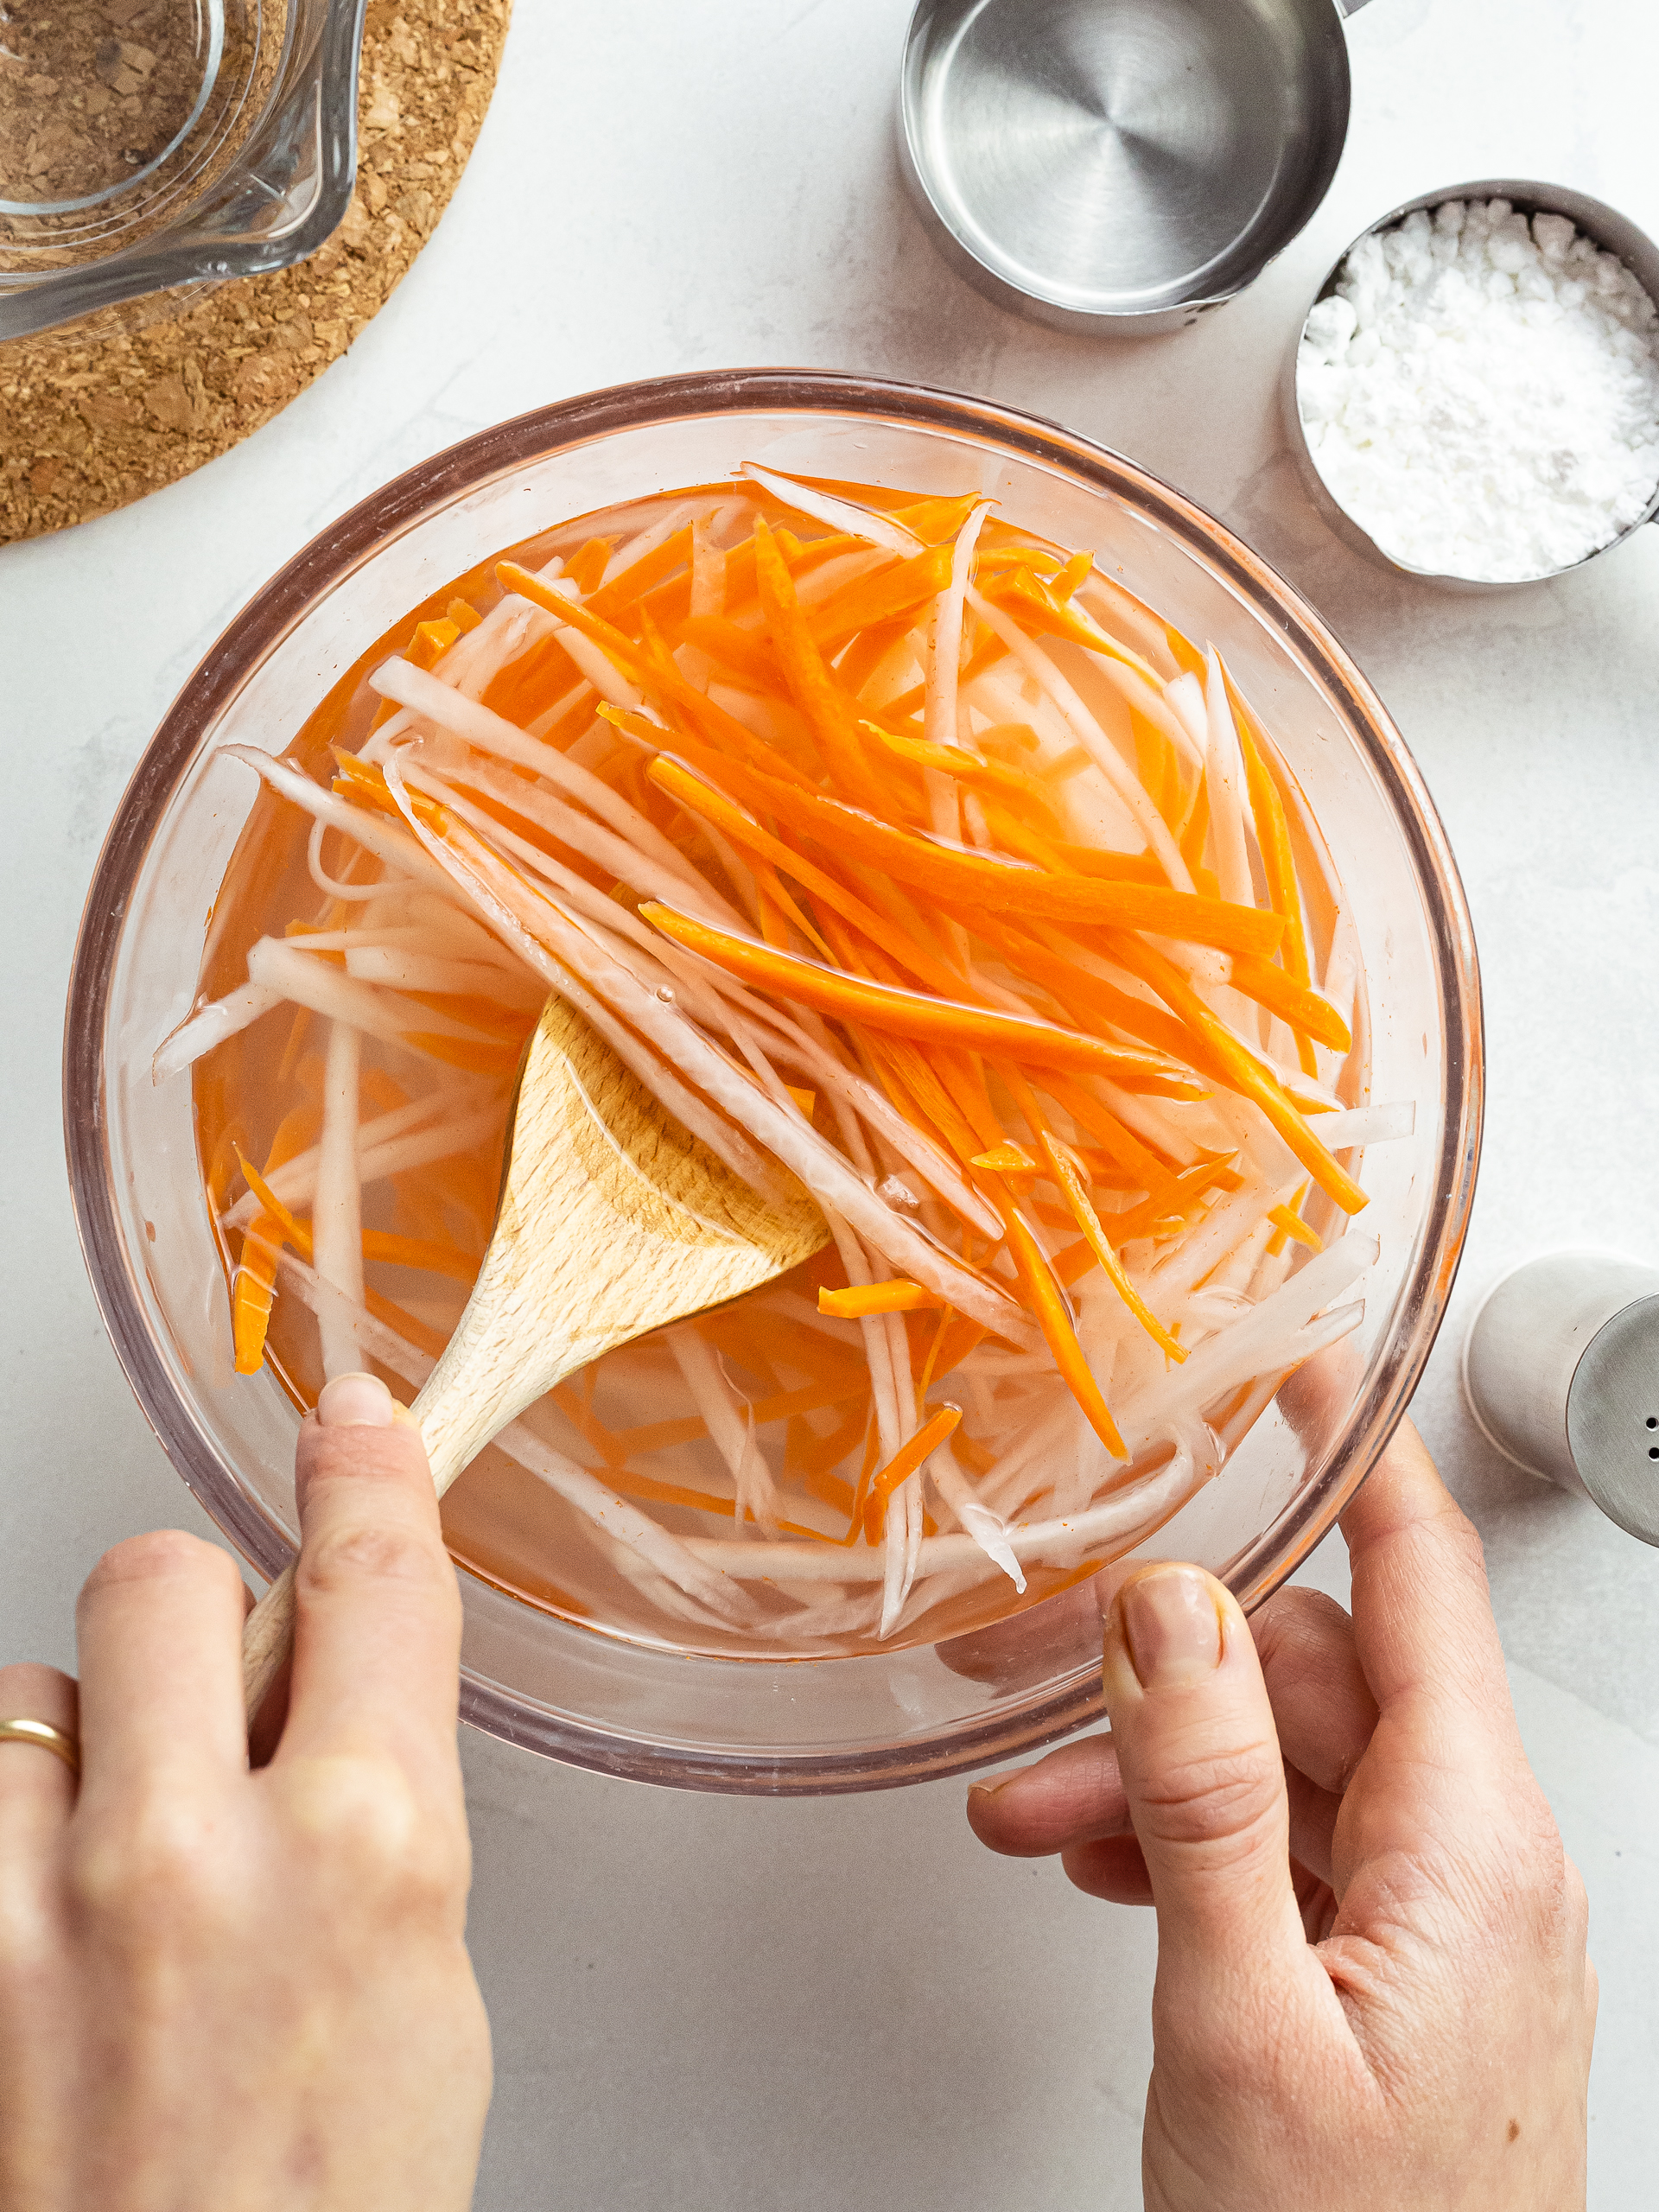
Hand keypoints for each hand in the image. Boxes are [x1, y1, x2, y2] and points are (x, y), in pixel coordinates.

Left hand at [0, 1372, 490, 2211]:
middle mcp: (193, 1861)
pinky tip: (39, 1931)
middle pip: (155, 1574)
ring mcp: (36, 1923)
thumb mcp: (425, 1992)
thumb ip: (377, 1808)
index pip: (372, 1579)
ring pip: (22, 1693)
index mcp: (371, 1854)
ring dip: (69, 1752)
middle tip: (207, 1703)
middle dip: (187, 1617)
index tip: (352, 1419)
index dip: (365, 1472)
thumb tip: (322, 1677)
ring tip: (107, 1874)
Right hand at [968, 1422, 1595, 2210]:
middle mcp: (1479, 1870)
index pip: (1422, 1583)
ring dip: (1166, 1779)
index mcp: (1470, 1848)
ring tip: (1043, 1827)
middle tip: (1047, 1716)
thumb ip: (1205, 1793)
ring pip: (1298, 1773)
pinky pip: (1301, 1856)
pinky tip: (1118, 1879)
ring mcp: (1447, 1929)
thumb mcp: (1241, 2013)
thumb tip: (1174, 1610)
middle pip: (1327, 1683)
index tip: (1303, 1362)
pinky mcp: (1406, 1982)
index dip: (1357, 1455)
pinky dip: (1201, 1847)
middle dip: (1179, 1682)